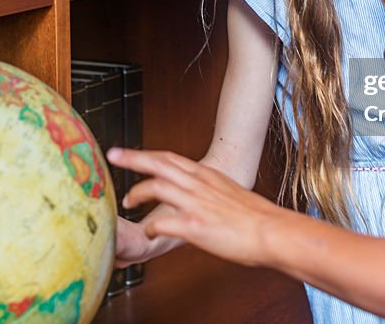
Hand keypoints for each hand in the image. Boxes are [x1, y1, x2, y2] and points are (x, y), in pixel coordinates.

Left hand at [106, 148, 290, 267]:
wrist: (272, 231)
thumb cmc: (254, 217)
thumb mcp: (228, 193)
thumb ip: (207, 191)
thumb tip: (194, 197)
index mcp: (205, 175)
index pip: (168, 157)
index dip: (144, 154)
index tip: (124, 152)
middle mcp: (198, 184)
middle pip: (158, 163)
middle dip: (132, 159)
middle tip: (112, 156)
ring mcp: (196, 203)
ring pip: (157, 187)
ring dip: (137, 193)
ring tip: (127, 201)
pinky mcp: (196, 226)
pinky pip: (163, 223)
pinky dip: (151, 227)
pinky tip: (150, 233)